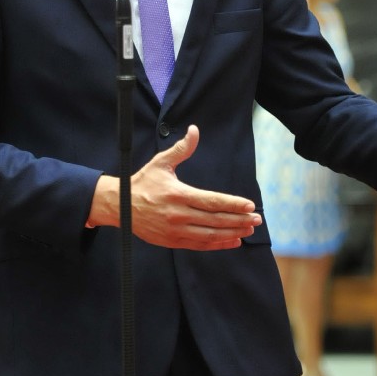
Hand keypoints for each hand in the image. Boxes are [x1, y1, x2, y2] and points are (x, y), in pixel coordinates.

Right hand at [90, 125, 260, 249]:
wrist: (120, 206)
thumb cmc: (142, 182)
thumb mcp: (161, 163)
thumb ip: (181, 149)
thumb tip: (194, 130)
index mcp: (178, 194)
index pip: (212, 201)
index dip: (233, 204)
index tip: (250, 205)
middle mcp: (178, 214)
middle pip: (215, 220)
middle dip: (239, 220)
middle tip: (256, 219)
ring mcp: (176, 230)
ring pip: (210, 235)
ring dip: (232, 233)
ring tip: (248, 230)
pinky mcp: (173, 241)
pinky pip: (200, 245)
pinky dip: (218, 244)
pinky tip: (232, 240)